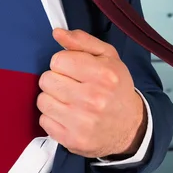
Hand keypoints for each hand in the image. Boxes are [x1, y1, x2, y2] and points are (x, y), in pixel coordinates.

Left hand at [36, 28, 146, 158]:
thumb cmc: (115, 88)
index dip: (63, 64)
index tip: (74, 71)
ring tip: (69, 101)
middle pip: (46, 79)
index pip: (58, 60)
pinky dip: (52, 118)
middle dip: (56, 81)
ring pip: (42, 100)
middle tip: (71, 86)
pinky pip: (43, 120)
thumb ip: (81, 41)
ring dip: (52, 99)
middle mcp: (93, 99)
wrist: (130, 127)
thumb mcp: (107, 57)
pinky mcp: (72, 140)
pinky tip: (68, 116)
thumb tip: (57, 32)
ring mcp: (82, 122)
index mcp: (103, 74)